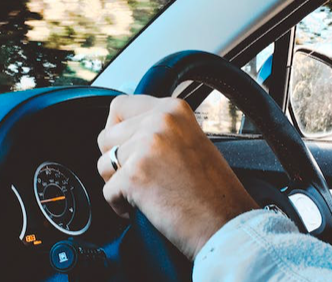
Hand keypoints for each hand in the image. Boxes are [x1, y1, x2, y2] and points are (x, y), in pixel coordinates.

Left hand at [97, 95, 257, 259]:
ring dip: (116, 182)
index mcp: (173, 109)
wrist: (227, 225)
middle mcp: (159, 121)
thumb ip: (158, 128)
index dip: (116, 129)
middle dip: (115, 160)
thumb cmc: (213, 191)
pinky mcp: (134, 176)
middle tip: (139, 176)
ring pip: (103, 164)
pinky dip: (120, 205)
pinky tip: (145, 207)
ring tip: (145, 192)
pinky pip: (107, 191)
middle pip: (106, 136)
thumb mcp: (189, 139)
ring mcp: (146, 146)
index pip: (120, 105)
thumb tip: (122, 130)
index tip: (124, 146)